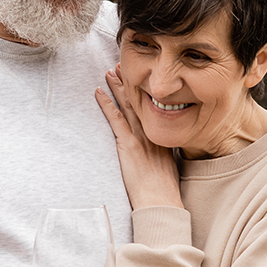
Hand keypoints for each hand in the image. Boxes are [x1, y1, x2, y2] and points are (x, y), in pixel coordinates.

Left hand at [96, 66, 182, 209]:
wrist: (160, 201)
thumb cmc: (164, 192)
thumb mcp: (168, 170)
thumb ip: (162, 157)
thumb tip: (157, 157)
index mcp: (162, 138)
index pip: (153, 109)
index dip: (146, 92)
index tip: (142, 79)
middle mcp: (153, 133)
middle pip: (141, 102)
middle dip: (132, 82)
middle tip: (124, 65)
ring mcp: (141, 137)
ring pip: (128, 105)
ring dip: (118, 87)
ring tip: (110, 71)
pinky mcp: (128, 145)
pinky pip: (115, 119)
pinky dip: (106, 104)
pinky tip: (99, 92)